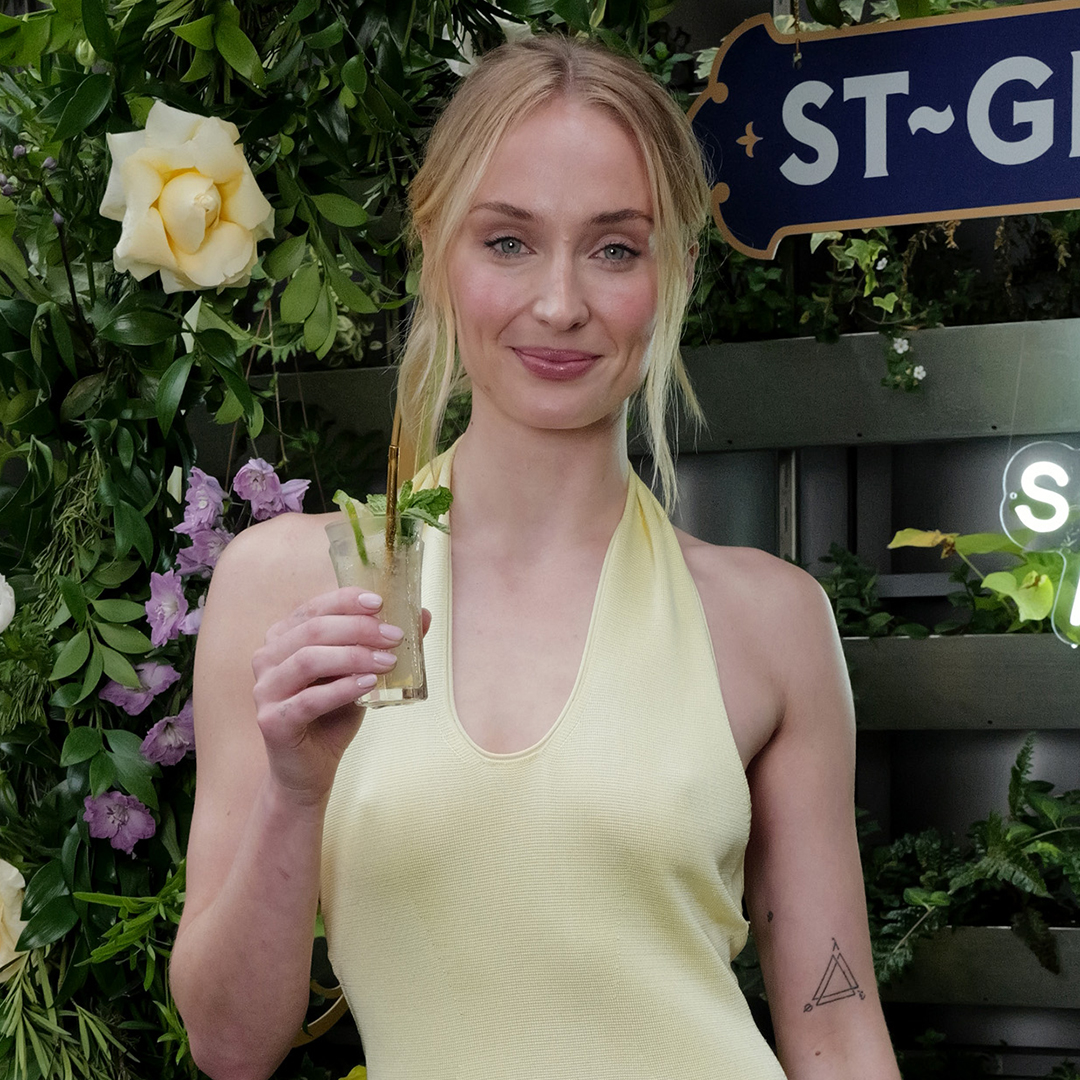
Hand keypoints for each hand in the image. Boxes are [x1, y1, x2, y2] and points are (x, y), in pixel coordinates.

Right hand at [250, 588, 418, 804]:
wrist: (309, 770)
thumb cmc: (332, 715)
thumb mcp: (360, 673)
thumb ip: (383, 644)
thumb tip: (424, 616)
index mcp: (283, 638)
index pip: (313, 608)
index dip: (345, 600)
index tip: (380, 602)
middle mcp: (268, 658)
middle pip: (313, 630)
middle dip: (359, 629)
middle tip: (395, 636)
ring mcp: (265, 690)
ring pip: (308, 660)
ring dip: (353, 656)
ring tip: (388, 661)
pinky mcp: (272, 720)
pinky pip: (308, 699)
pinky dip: (342, 689)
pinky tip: (369, 684)